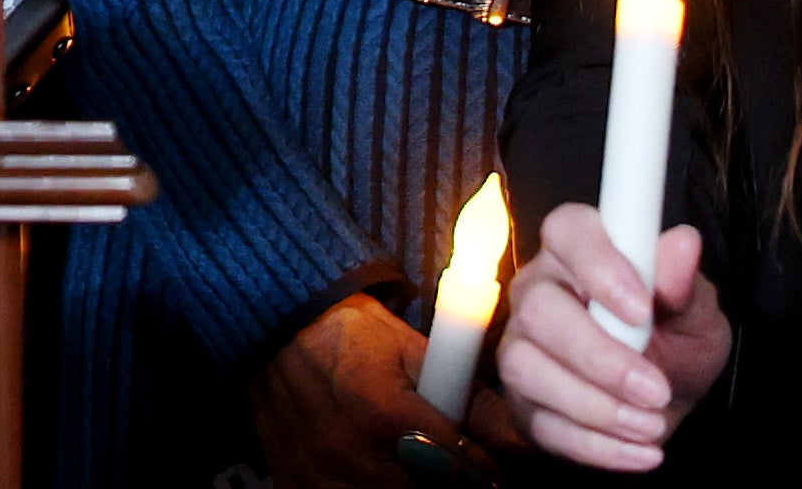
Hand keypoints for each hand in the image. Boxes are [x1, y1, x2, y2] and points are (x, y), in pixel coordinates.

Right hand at [247, 289, 478, 488]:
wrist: (276, 329)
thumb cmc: (352, 336)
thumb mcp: (415, 353)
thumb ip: (472, 401)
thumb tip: (525, 440)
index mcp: (382, 413)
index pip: (457, 474)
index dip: (482, 473)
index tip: (487, 467)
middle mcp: (347, 452)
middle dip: (446, 482)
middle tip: (446, 463)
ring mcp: (317, 474)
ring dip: (408, 484)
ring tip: (408, 458)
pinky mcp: (296, 484)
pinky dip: (368, 488)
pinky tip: (377, 468)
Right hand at [488, 207, 725, 472]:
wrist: (664, 404)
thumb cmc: (675, 342)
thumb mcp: (697, 316)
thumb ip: (685, 285)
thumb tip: (683, 243)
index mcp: (578, 250)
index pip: (567, 231)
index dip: (598, 266)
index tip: (641, 309)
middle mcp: (537, 289)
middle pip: (540, 310)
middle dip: (600, 358)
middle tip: (655, 389)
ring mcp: (521, 345)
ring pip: (529, 369)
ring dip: (597, 407)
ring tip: (653, 425)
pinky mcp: (522, 401)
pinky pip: (542, 424)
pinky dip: (596, 446)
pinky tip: (639, 451)